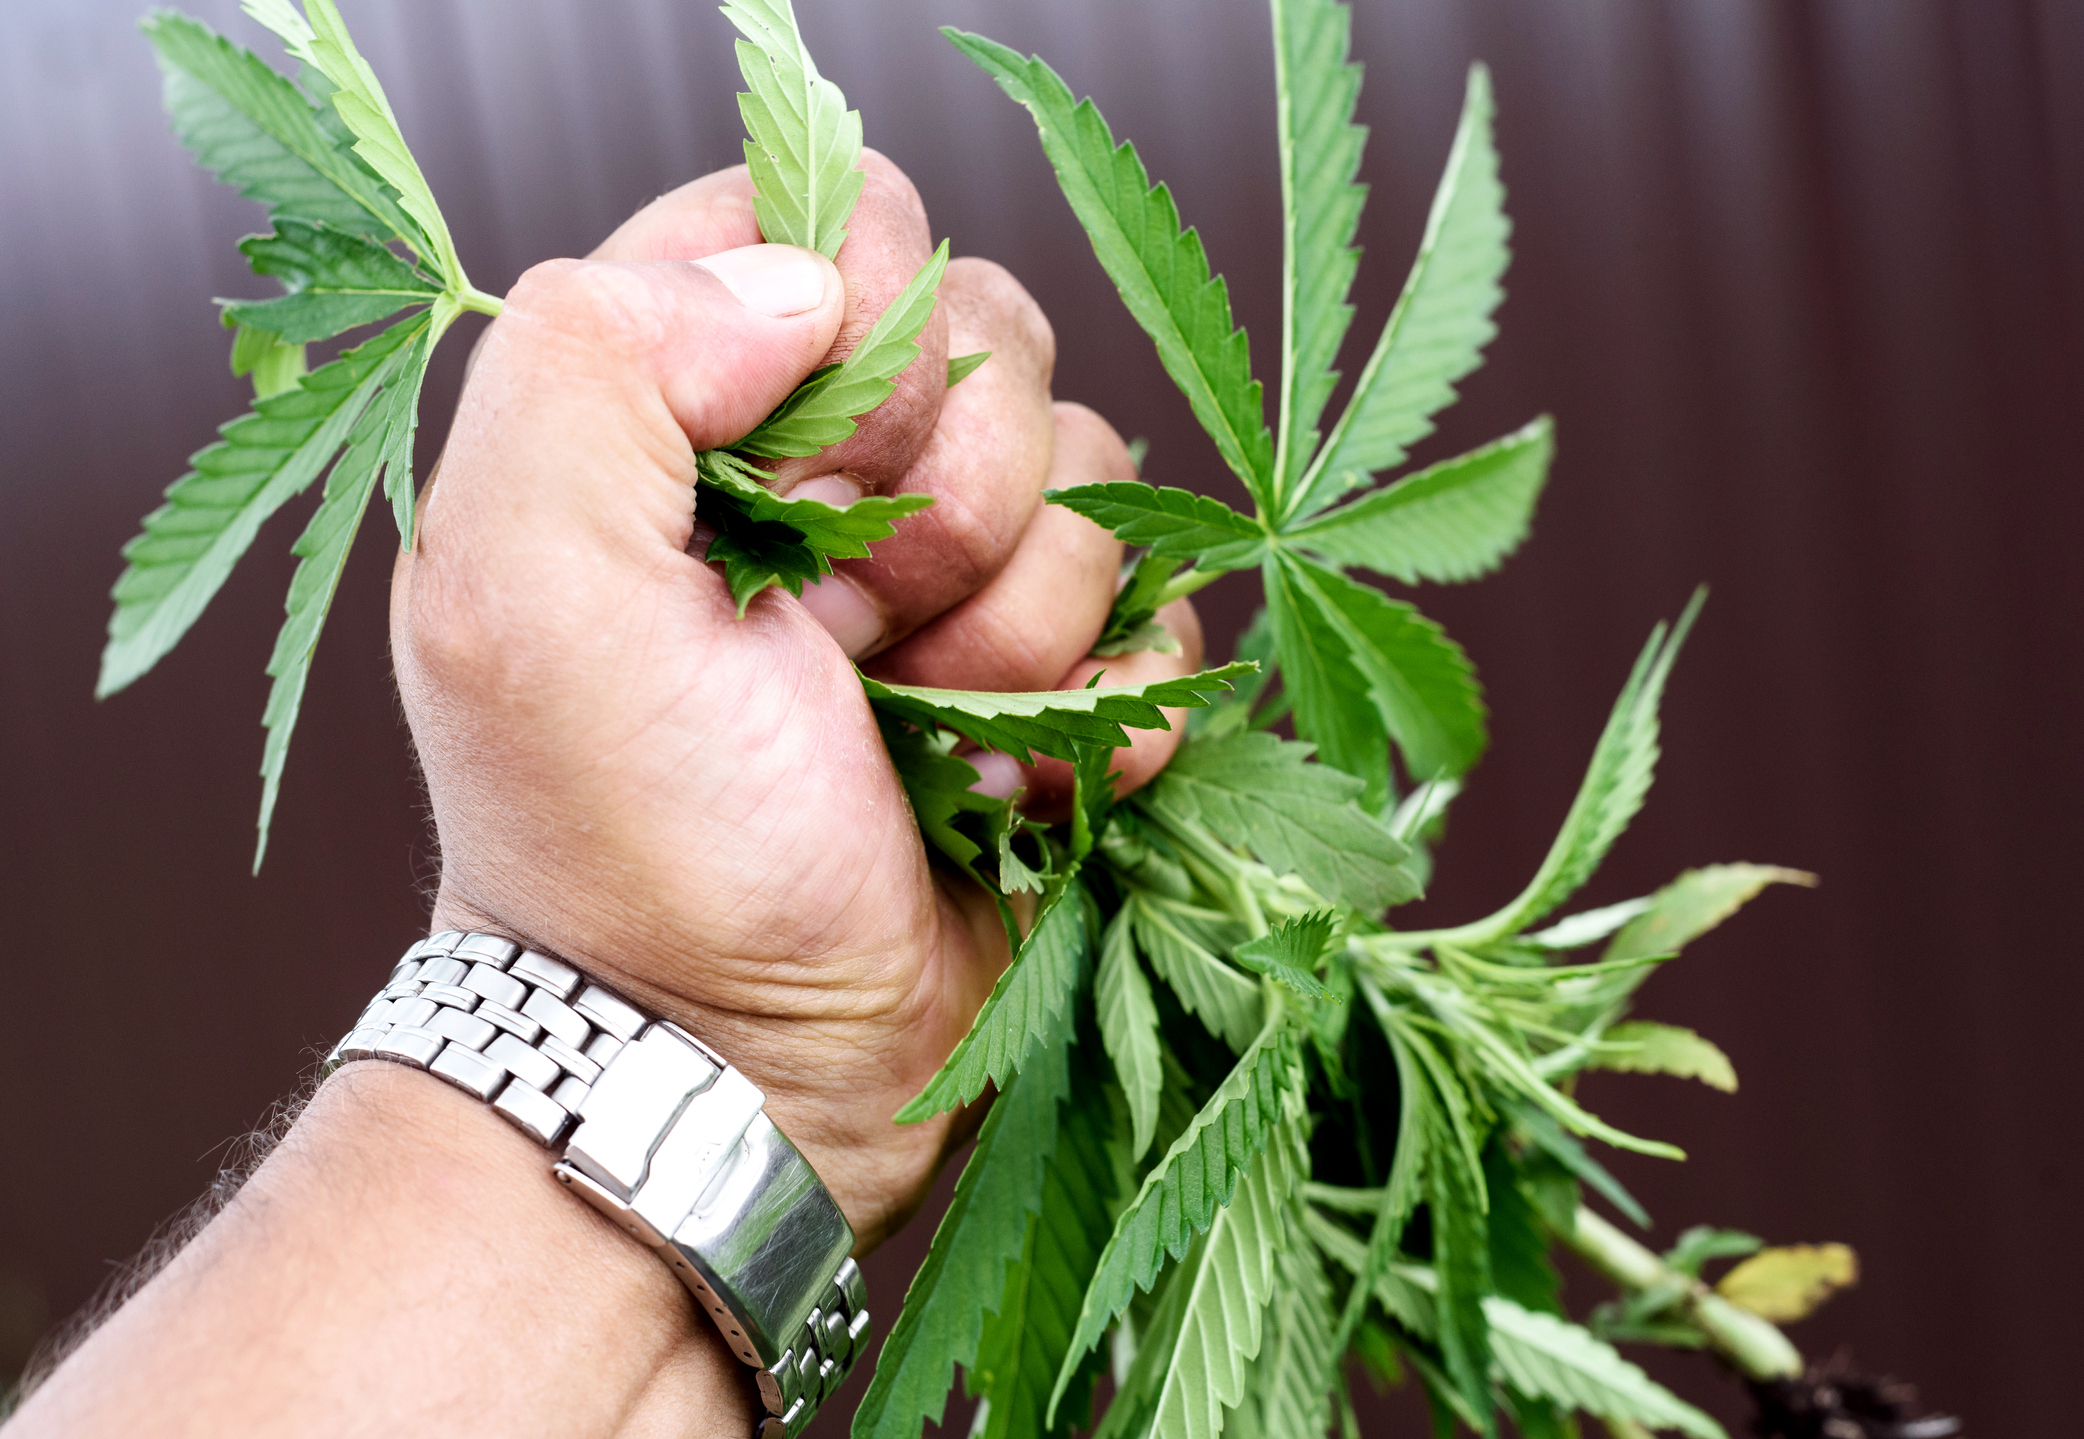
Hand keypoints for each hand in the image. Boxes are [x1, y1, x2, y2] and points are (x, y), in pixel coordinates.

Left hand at [391, 152, 1203, 1248]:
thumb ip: (599, 358)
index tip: (797, 469)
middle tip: (848, 633)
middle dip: (945, 500)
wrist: (734, 1069)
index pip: (822, 227)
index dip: (851, 319)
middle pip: (993, 341)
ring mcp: (952, 589)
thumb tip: (805, 278)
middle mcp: (829, 483)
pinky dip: (1101, 709)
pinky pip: (1157, 618)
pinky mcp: (1053, 688)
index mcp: (689, 419)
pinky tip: (1008, 787)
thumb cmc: (622, 841)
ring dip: (1017, 629)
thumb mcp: (520, 585)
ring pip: (1094, 482)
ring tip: (918, 733)